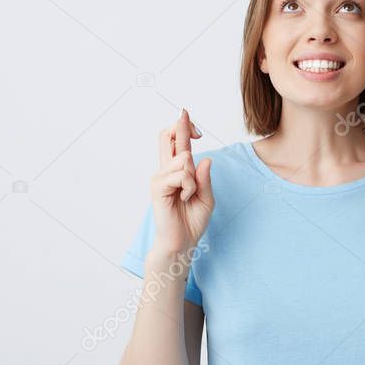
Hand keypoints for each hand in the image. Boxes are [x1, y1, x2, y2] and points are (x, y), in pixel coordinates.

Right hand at [150, 108, 214, 255]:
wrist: (182, 242)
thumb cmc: (192, 221)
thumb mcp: (207, 197)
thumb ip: (205, 178)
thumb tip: (205, 159)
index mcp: (177, 170)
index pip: (177, 141)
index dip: (183, 126)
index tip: (192, 122)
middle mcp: (166, 170)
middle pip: (167, 136)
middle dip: (181, 127)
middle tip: (196, 130)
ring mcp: (160, 177)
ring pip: (183, 158)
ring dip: (193, 177)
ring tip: (189, 194)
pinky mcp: (157, 187)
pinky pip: (181, 175)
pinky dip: (189, 187)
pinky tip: (184, 198)